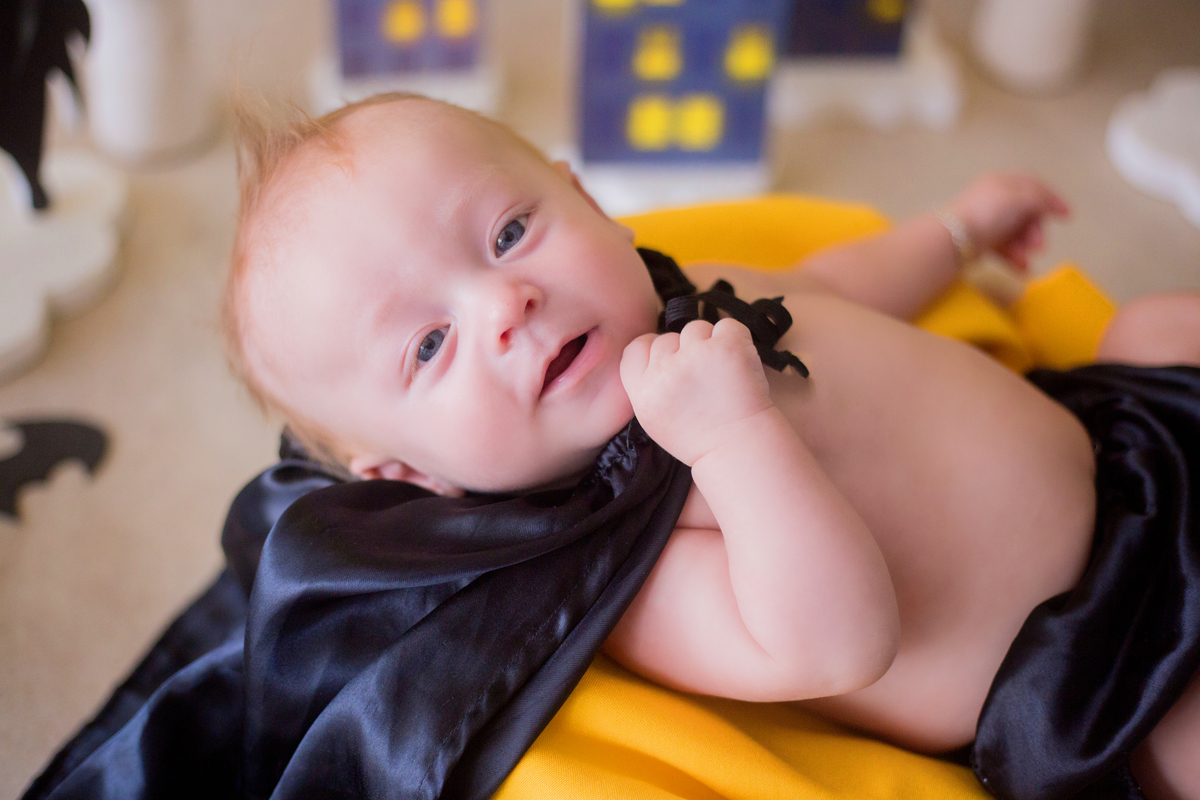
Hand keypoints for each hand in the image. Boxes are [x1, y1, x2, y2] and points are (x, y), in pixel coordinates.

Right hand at [621, 318, 772, 465]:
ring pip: (696, 328)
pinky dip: (735, 339)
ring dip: (709, 342)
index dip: (653, 349)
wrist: (739, 447)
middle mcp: (666, 371)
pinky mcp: (727, 347)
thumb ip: (647, 385)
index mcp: (644, 391)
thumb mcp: (655, 419)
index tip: (670, 359)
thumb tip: (655, 351)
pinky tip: (737, 361)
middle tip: (702, 377)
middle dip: (684, 351)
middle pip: (667, 337)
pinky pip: (727, 326)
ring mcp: (696, 355)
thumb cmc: (701, 437)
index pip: (637, 348)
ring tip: (721, 371)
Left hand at [947, 173, 1069, 272]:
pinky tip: (1023, 269)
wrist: (953, 239)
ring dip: (1026, 247)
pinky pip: (1004, 249)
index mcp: (1002, 183)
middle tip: (1039, 247)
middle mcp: (995, 200)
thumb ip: (1040, 199)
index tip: (1067, 216)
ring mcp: (988, 222)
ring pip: (1016, 234)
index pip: (1033, 186)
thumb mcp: (1019, 198)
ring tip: (1025, 258)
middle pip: (1027, 214)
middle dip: (1036, 232)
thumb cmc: (988, 212)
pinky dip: (1014, 258)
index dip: (1052, 199)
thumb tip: (1052, 205)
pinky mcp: (981, 242)